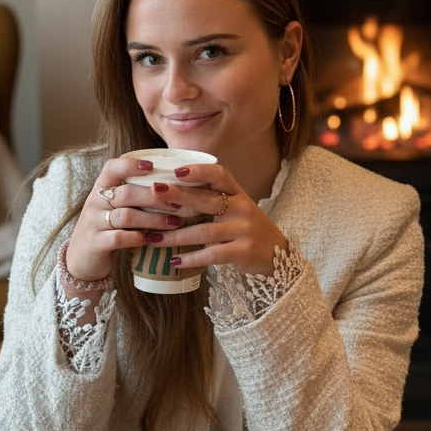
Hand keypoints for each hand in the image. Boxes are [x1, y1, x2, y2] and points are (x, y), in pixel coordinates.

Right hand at [63, 157, 186, 281]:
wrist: (82, 258)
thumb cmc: (107, 227)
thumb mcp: (114, 206)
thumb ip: (134, 195)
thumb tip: (172, 185)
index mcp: (101, 188)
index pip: (111, 168)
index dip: (130, 165)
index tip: (152, 166)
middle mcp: (95, 202)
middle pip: (126, 193)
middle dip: (155, 198)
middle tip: (177, 203)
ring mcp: (93, 223)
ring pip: (126, 216)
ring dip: (153, 219)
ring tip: (173, 222)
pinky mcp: (96, 243)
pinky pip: (119, 238)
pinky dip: (138, 238)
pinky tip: (152, 239)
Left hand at [151, 162, 287, 276]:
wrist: (277, 255)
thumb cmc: (247, 229)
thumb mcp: (236, 209)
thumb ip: (212, 200)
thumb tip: (172, 192)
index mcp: (238, 194)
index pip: (220, 175)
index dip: (199, 171)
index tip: (176, 170)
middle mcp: (242, 208)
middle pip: (207, 200)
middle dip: (178, 195)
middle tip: (154, 193)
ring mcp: (244, 230)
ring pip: (204, 231)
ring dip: (176, 235)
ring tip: (154, 239)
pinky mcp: (244, 252)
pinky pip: (212, 254)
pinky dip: (191, 258)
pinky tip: (175, 260)